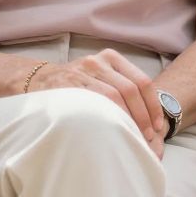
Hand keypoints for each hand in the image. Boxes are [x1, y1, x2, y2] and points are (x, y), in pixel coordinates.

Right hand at [27, 50, 166, 157]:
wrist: (38, 80)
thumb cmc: (77, 85)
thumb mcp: (99, 75)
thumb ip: (121, 87)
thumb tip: (149, 118)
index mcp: (111, 58)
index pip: (141, 81)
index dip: (153, 106)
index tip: (156, 126)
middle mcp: (98, 61)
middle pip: (131, 90)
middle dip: (142, 116)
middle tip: (146, 137)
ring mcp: (83, 72)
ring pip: (114, 97)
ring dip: (127, 121)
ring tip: (132, 139)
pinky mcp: (69, 85)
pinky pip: (94, 104)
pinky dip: (107, 120)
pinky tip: (112, 132)